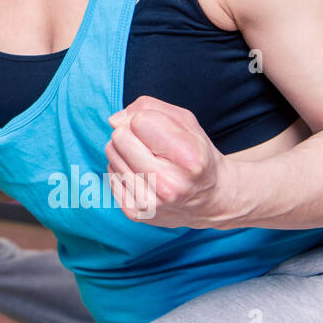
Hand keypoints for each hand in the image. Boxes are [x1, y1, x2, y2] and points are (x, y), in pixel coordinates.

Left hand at [105, 95, 242, 228]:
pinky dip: (123, 171)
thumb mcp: (185, 123)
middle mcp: (170, 185)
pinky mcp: (135, 214)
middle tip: (152, 146)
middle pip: (120, 137)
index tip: (161, 132)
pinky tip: (144, 177)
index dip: (146, 119)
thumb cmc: (195, 154)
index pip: (139, 121)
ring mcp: (151, 203)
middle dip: (131, 133)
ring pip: (111, 155)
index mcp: (188, 158)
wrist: (211, 200)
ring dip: (125, 152)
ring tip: (149, 161)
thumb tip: (114, 121)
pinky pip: (110, 175)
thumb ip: (149, 108)